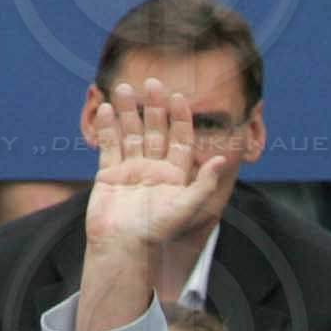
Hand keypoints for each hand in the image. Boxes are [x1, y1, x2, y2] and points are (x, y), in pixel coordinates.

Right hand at [84, 79, 230, 264]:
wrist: (122, 247)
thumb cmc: (156, 231)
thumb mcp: (186, 208)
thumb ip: (204, 183)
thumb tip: (223, 160)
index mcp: (174, 176)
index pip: (181, 140)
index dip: (181, 118)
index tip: (178, 97)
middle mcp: (154, 170)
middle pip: (156, 131)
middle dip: (154, 107)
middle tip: (151, 83)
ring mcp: (130, 171)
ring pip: (131, 134)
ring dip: (128, 112)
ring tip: (123, 88)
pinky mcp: (109, 175)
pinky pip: (109, 146)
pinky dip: (107, 128)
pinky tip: (107, 109)